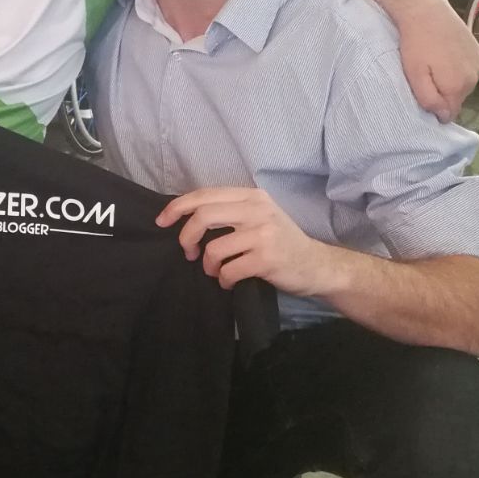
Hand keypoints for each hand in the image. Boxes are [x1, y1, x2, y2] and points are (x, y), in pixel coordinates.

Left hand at [156, 187, 330, 296]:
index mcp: (252, 196)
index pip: (205, 195)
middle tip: (187, 253)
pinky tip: (230, 282)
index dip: (177, 207)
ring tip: (217, 271)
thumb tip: (186, 216)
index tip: (162, 221)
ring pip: (213, 248)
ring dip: (207, 265)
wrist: (316, 265)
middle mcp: (257, 210)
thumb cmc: (281, 242)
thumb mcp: (259, 216)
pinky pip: (228, 271)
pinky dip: (223, 280)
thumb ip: (230, 211)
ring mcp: (263, 234)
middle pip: (203, 216)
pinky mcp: (267, 259)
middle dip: (186, 237)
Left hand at [391, 0, 478, 121]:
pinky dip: (459, 68)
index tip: (424, 95)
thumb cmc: (416, 43)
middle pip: (457, 99)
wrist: (426, 10)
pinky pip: (469, 71)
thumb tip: (444, 116)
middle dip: (443, 93)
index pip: (450, 113)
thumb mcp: (415, 75)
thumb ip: (429, 99)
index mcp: (457, 87)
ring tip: (435, 63)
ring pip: (464, 85)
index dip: (436, 108)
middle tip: (426, 76)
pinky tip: (445, 55)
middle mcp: (473, 78)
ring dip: (452, 80)